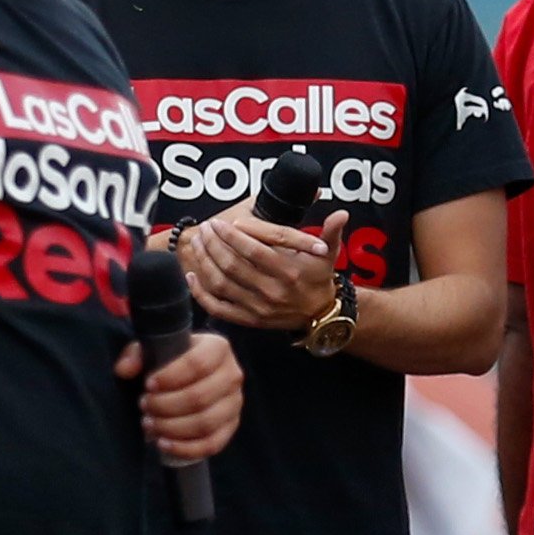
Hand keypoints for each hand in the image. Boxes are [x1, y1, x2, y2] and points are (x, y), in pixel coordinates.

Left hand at [117, 329, 243, 461]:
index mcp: (218, 348)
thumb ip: (135, 355)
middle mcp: (232, 375)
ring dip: (172, 427)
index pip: (198, 364)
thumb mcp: (152, 350)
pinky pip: (212, 444)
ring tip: (149, 423)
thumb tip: (124, 370)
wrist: (188, 376)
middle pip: (199, 397)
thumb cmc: (170, 362)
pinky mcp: (230, 427)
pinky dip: (185, 449)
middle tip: (144, 405)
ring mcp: (234, 403)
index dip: (170, 377)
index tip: (148, 385)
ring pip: (205, 423)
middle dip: (165, 405)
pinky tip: (162, 443)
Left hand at [180, 202, 346, 332]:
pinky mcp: (249, 320)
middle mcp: (273, 291)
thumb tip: (341, 213)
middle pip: (233, 265)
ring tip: (198, 244)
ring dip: (205, 263)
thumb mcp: (329, 254)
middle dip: (214, 244)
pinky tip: (192, 275)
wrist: (321, 313)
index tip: (220, 222)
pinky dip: (201, 293)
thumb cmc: (319, 278)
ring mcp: (258, 308)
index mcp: (290, 272)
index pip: (254, 250)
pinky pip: (218, 307)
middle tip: (205, 229)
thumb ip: (332, 232)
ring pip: (222, 283)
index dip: (233, 235)